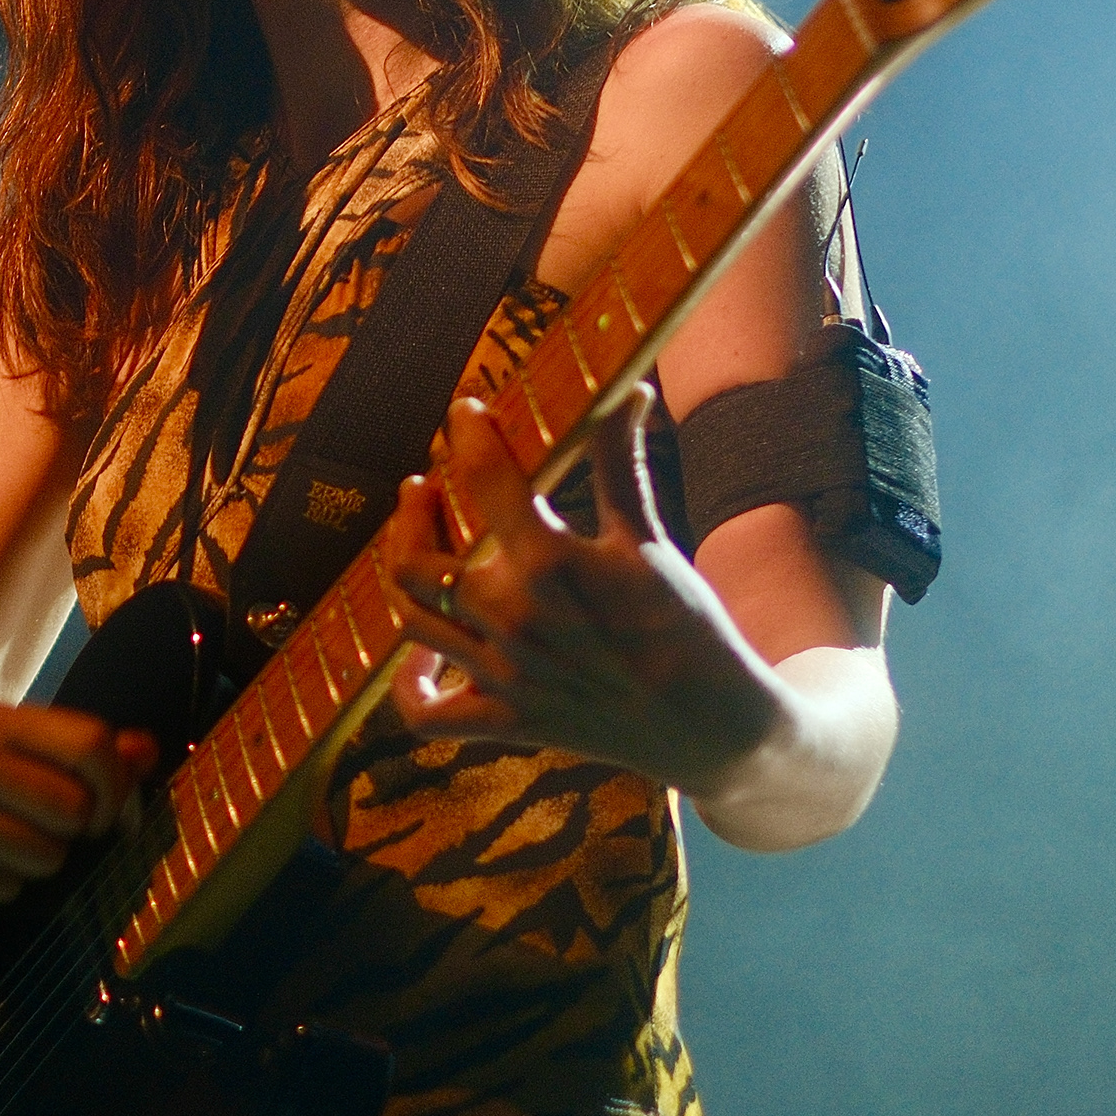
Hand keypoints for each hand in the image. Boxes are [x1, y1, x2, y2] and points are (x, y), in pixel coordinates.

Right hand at [0, 707, 154, 903]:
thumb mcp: (26, 740)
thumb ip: (90, 747)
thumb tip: (146, 753)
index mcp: (5, 720)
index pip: (91, 746)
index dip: (116, 787)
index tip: (107, 809)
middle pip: (74, 809)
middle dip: (79, 830)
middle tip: (58, 828)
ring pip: (45, 858)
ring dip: (45, 861)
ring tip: (20, 843)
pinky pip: (6, 890)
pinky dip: (6, 884)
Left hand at [379, 391, 779, 787]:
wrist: (711, 723)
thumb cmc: (687, 625)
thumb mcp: (649, 540)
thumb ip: (621, 465)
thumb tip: (626, 391)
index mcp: (549, 563)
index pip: (485, 478)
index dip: (469, 434)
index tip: (466, 413)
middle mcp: (512, 618)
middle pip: (418, 559)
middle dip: (412, 513)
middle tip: (424, 486)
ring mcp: (503, 675)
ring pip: (413, 621)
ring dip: (403, 575)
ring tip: (417, 544)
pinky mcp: (507, 721)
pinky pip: (427, 713)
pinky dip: (411, 687)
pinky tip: (419, 659)